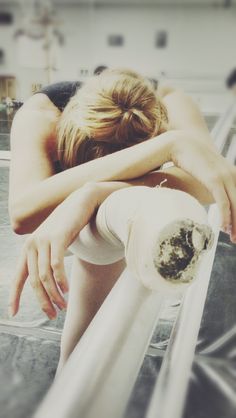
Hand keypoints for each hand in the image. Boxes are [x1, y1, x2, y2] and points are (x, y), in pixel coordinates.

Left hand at [9, 183, 99, 318]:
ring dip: (53, 294)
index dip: (14, 296)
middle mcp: (32, 245)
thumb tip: (47, 280)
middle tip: (52, 315)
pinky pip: (56, 265)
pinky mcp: (58, 237)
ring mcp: (44, 240)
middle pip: (34, 281)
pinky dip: (60, 281)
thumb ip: (46, 257)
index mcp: (28, 248)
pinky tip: (66, 290)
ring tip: (62, 306)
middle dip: (42, 301)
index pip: (18, 277)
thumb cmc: (68, 224)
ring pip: (44, 276)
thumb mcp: (53, 242)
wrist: (81, 202)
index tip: (13, 313)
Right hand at [170, 132, 235, 241]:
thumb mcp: (208, 173)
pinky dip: (226, 216)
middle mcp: (233, 175)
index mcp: (234, 174)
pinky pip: (224, 202)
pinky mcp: (214, 180)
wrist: (182, 144)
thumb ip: (215, 184)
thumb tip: (213, 197)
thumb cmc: (193, 160)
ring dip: (235, 224)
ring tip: (233, 238)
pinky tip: (225, 228)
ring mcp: (225, 177)